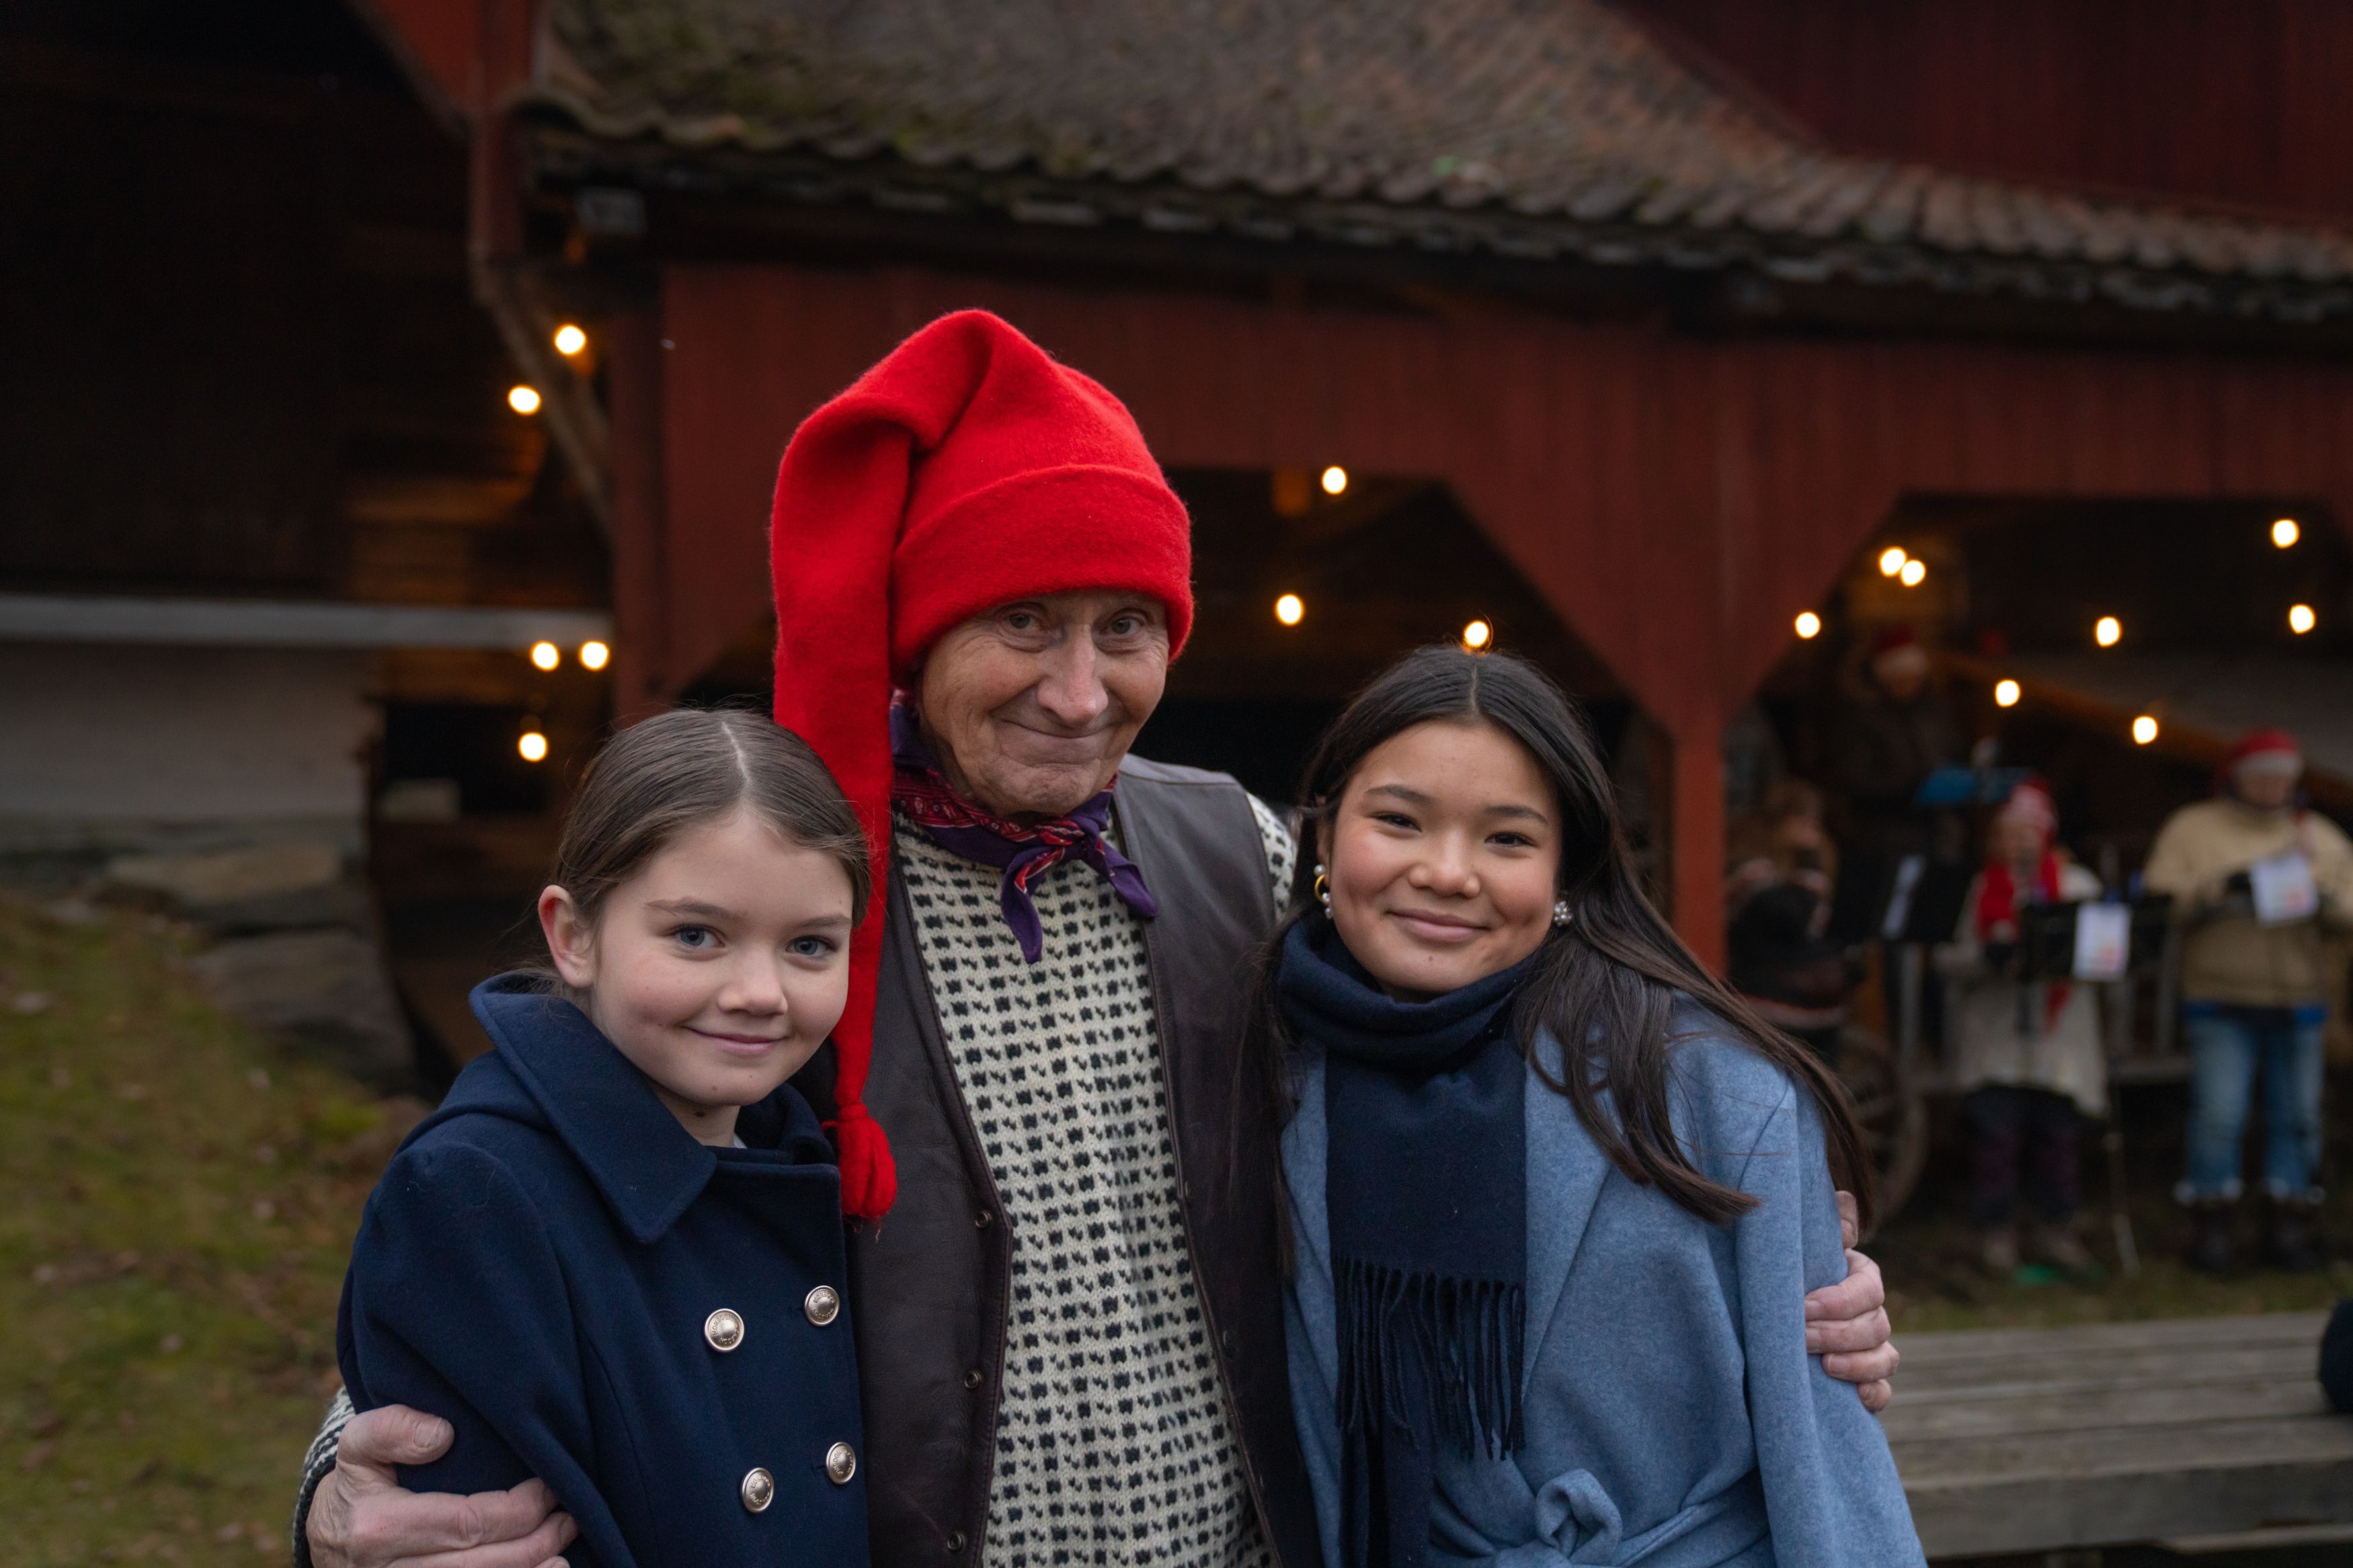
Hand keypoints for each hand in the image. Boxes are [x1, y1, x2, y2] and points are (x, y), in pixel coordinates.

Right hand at [307, 1405, 576, 1567]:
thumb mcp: (358, 1444)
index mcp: (379, 1528)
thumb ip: (392, 1428)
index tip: (550, 1488)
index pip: (468, 1522)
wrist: (328, 1538)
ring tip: (564, 1547)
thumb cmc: (359, 1483)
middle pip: (482, 1564)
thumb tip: (442, 1436)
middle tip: (570, 1516)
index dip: (519, 1509)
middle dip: (537, 1542)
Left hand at [1803, 1191, 1896, 1412]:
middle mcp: (1872, 1313)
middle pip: (1877, 1325)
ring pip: (1886, 1358)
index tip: (1804, 1306)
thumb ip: (1824, 1227)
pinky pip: (1882, 1392)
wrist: (1774, 1309)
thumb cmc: (1789, 1271)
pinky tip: (1855, 1397)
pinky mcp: (1864, 1380)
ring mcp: (1872, 1348)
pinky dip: (1873, 1395)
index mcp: (1861, 1277)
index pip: (1868, 1288)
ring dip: (1858, 1364)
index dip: (1841, 1300)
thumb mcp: (1801, 1247)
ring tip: (1824, 1366)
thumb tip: (1842, 1199)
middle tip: (1801, 1338)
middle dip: (1839, 1333)